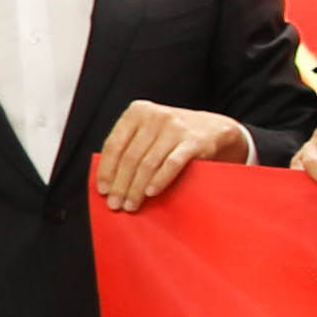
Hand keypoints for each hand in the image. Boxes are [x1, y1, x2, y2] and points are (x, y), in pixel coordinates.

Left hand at [92, 99, 249, 211]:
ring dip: (137, 188)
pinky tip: (151, 193)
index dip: (106, 170)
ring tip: (132, 205)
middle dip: (121, 184)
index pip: (114, 144)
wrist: (213, 128)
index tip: (103, 191)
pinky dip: (159, 180)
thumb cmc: (172, 135)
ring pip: (148, 163)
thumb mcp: (148, 130)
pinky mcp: (193, 141)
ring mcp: (175, 127)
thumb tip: (107, 180)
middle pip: (130, 157)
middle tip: (116, 204)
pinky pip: (171, 164)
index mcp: (138, 111)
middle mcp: (155, 116)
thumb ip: (129, 146)